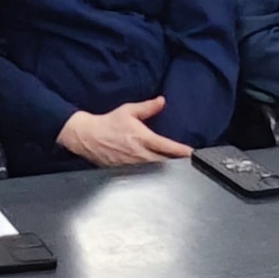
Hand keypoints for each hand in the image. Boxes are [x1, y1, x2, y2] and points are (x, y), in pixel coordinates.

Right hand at [58, 97, 191, 166]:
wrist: (87, 137)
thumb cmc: (108, 123)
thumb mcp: (128, 111)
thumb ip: (147, 107)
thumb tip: (162, 101)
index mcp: (142, 138)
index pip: (167, 147)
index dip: (181, 151)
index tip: (191, 152)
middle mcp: (139, 154)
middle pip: (164, 162)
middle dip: (176, 162)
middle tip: (186, 161)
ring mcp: (133, 166)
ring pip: (155, 171)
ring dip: (165, 169)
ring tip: (175, 168)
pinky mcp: (125, 172)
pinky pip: (143, 176)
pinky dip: (152, 175)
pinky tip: (157, 174)